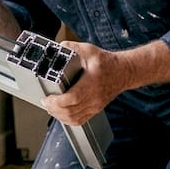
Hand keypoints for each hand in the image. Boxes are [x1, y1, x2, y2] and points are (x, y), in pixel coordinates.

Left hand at [43, 39, 169, 124]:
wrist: (124, 72)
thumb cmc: (108, 62)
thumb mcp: (89, 50)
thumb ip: (72, 47)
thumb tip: (59, 47)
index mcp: (91, 83)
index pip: (72, 98)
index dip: (57, 101)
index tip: (47, 98)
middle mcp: (94, 97)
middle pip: (70, 111)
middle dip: (54, 109)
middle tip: (45, 102)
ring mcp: (95, 105)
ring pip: (74, 118)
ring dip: (59, 115)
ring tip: (50, 107)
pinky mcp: (95, 109)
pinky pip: (79, 121)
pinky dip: (67, 120)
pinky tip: (61, 114)